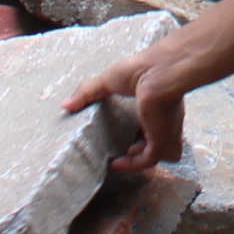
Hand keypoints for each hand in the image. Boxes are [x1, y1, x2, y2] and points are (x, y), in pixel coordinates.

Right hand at [61, 43, 196, 172]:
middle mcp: (166, 119)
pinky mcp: (159, 140)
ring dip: (142, 158)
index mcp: (159, 103)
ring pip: (160, 153)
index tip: (127, 134)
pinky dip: (133, 165)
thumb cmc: (141, 69)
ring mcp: (164, 131)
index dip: (143, 131)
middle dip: (145, 147)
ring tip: (124, 156)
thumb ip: (88, 92)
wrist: (157, 71)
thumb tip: (66, 104)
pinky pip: (148, 160)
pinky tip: (117, 164)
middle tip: (127, 149)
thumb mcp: (109, 79)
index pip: (154, 122)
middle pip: (162, 141)